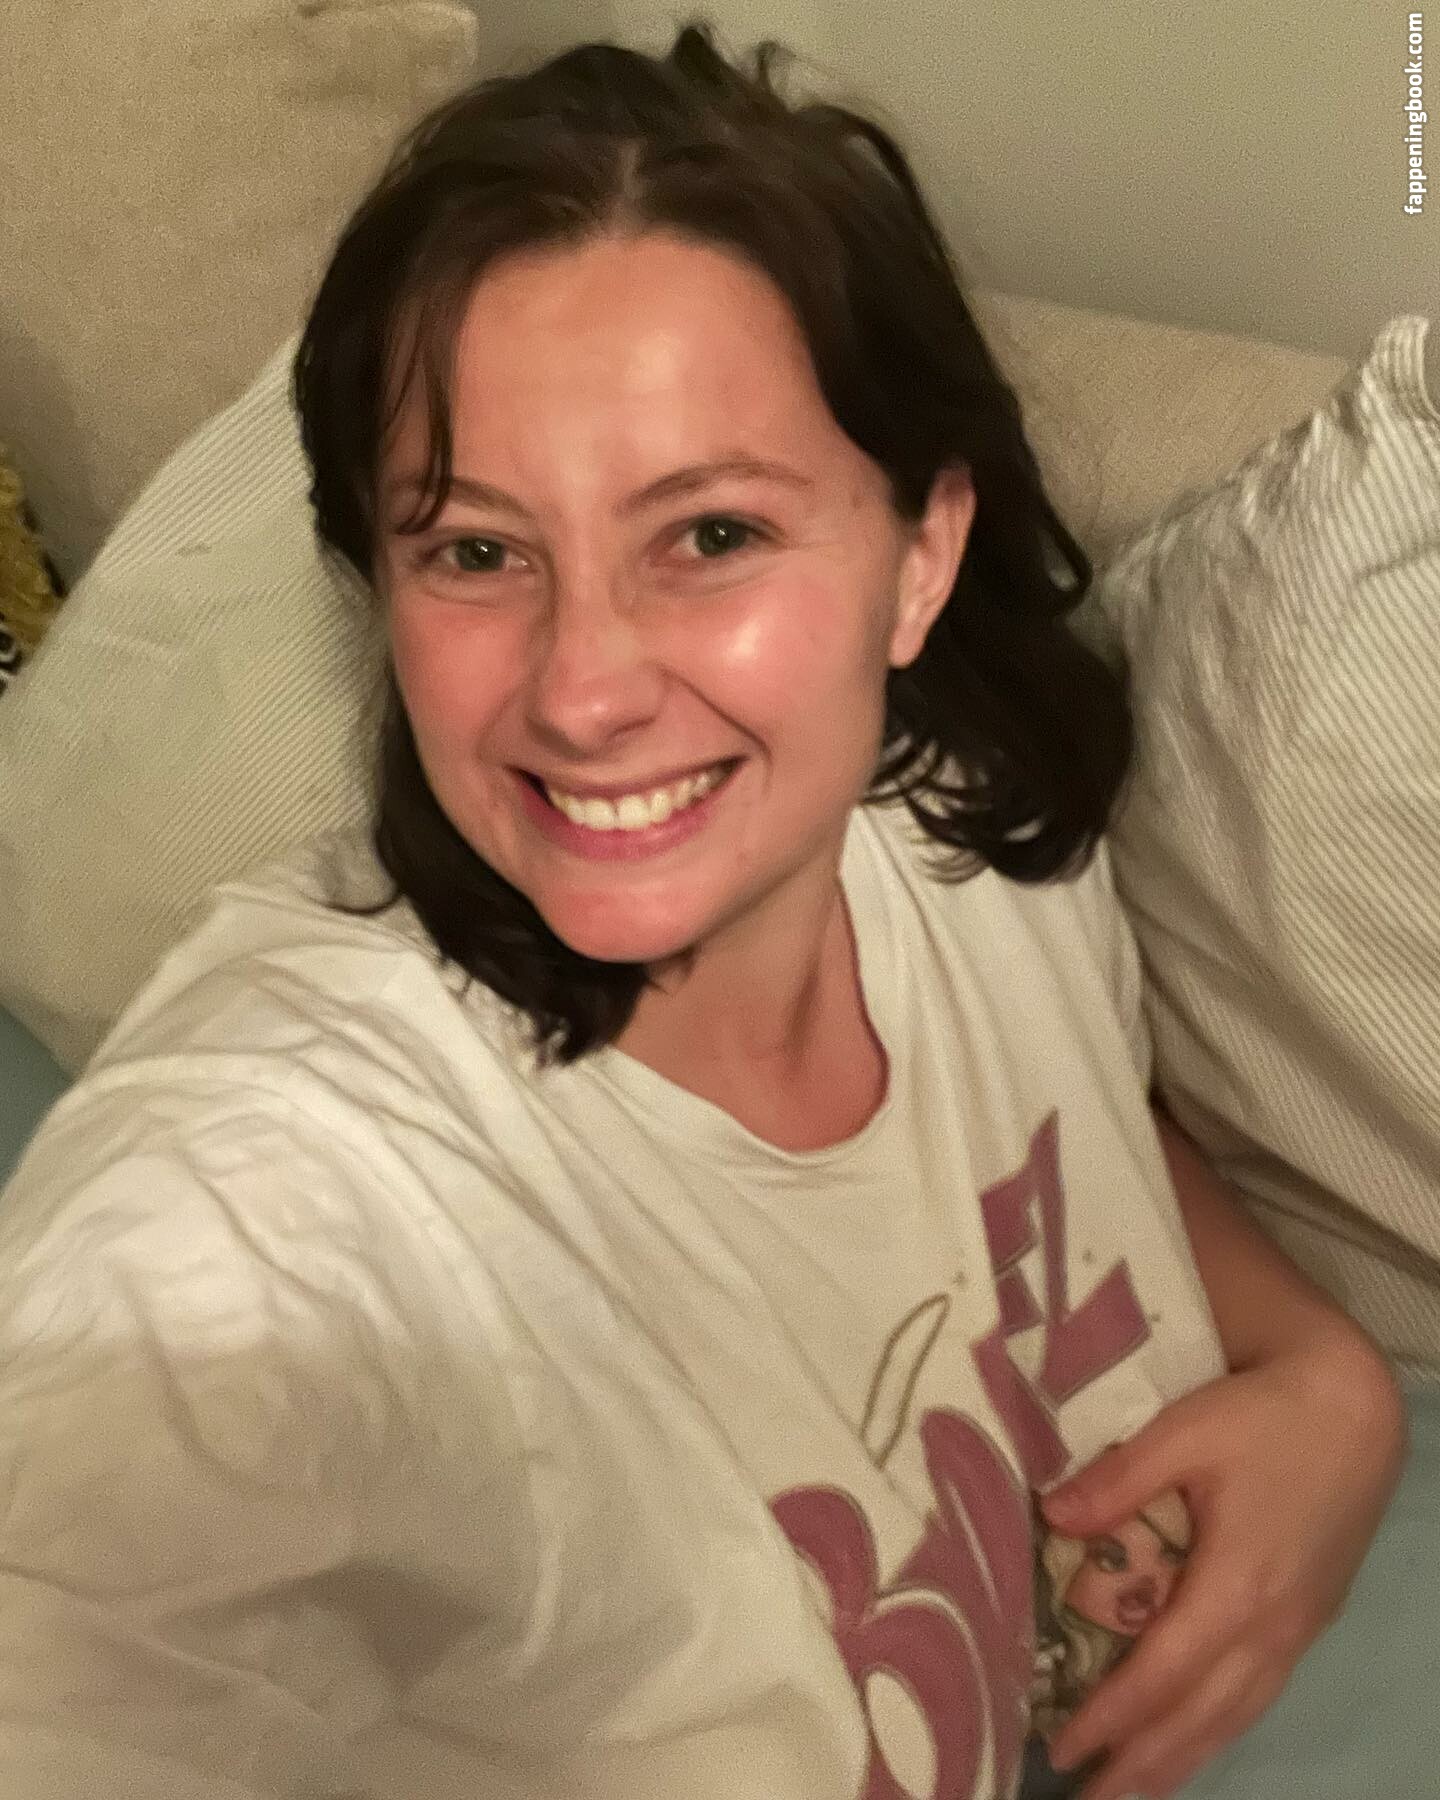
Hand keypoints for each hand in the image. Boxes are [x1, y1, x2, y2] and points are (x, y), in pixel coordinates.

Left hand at [1040, 1333, 1405, 1799]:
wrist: (1354, 1405)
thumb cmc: (1264, 1414)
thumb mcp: (1183, 1431)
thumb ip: (1117, 1481)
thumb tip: (1050, 1517)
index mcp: (1237, 1587)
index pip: (1162, 1676)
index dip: (1111, 1719)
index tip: (1064, 1748)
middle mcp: (1272, 1624)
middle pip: (1202, 1716)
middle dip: (1142, 1764)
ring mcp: (1298, 1626)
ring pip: (1236, 1715)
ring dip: (1182, 1757)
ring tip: (1132, 1790)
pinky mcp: (1311, 1617)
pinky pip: (1260, 1694)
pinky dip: (1220, 1728)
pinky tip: (1196, 1737)